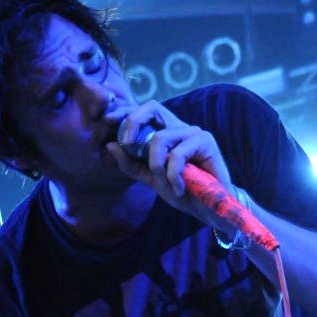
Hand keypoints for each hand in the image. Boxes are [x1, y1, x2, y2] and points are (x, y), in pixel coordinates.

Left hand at [106, 100, 233, 222]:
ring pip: (160, 138)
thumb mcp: (152, 179)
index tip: (107, 120)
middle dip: (134, 122)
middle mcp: (179, 127)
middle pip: (152, 107)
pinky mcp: (205, 141)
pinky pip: (177, 155)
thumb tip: (110, 145)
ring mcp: (192, 132)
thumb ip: (132, 164)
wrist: (209, 209)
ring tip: (166, 184)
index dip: (125, 112)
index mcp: (166, 133)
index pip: (143, 113)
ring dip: (157, 166)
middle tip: (127, 144)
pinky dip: (173, 175)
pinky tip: (180, 188)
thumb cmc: (184, 192)